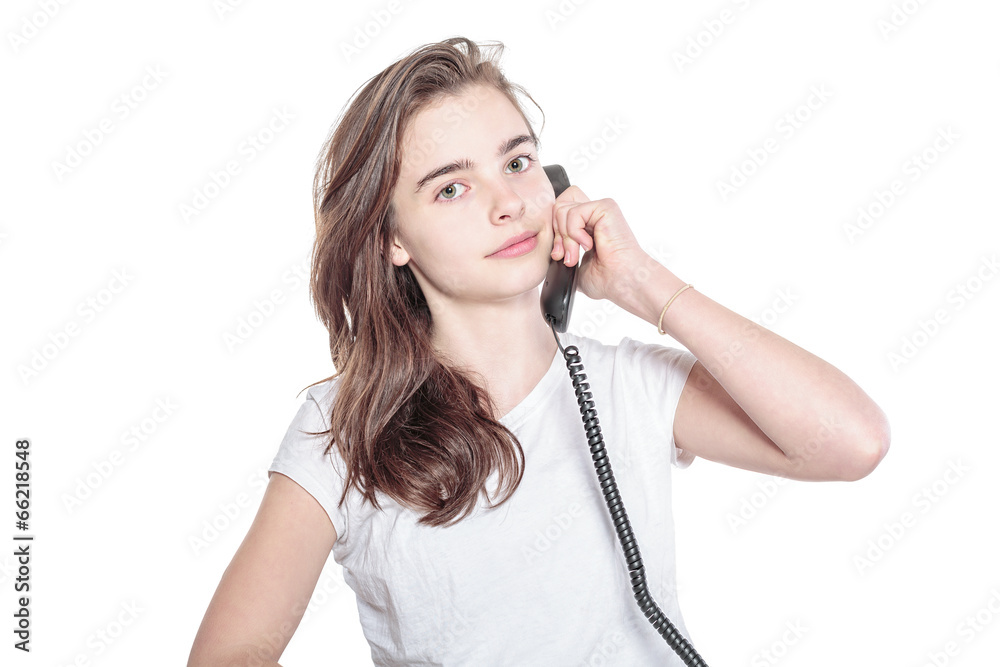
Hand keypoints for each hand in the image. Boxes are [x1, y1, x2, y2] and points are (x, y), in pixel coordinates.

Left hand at [550, 185, 648, 303]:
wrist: (622, 281)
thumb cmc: (607, 278)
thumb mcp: (573, 263)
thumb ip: (560, 249)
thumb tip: (549, 246)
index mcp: (588, 224)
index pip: (559, 212)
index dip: (554, 232)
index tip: (560, 255)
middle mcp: (594, 214)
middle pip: (557, 207)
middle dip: (557, 235)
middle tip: (566, 256)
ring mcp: (599, 209)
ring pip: (562, 210)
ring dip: (566, 238)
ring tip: (576, 256)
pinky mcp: (605, 207)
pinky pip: (573, 213)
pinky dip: (575, 233)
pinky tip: (590, 246)